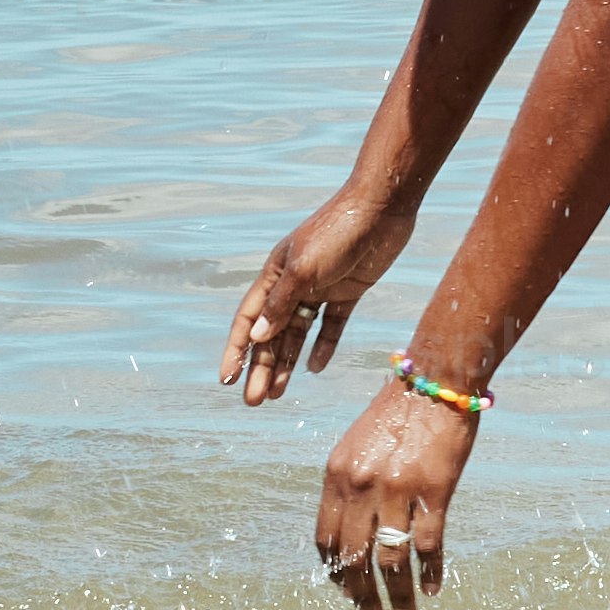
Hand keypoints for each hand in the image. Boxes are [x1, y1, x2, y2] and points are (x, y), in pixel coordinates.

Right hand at [224, 177, 416, 402]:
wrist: (381, 207)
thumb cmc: (337, 232)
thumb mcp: (304, 269)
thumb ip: (281, 305)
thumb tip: (256, 338)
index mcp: (274, 275)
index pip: (248, 320)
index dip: (236, 351)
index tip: (227, 380)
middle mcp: (293, 284)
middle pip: (271, 334)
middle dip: (261, 368)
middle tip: (255, 402)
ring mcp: (321, 289)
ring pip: (298, 335)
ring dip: (287, 364)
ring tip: (278, 395)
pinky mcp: (348, 292)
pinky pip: (331, 326)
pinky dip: (323, 346)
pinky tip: (315, 368)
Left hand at [310, 368, 470, 609]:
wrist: (436, 381)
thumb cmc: (397, 415)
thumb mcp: (357, 447)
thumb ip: (349, 487)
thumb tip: (350, 535)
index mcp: (337, 475)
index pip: (326, 539)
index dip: (335, 572)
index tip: (346, 593)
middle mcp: (361, 485)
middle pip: (354, 558)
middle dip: (362, 596)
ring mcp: (397, 490)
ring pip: (392, 561)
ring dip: (398, 596)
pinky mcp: (434, 491)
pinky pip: (429, 545)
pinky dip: (431, 573)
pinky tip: (433, 589)